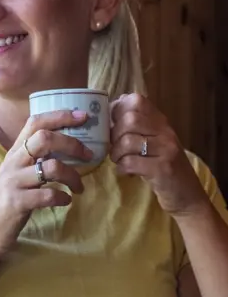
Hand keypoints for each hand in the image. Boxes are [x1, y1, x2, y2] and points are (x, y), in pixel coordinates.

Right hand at [0, 109, 92, 260]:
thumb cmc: (7, 202)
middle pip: (44, 138)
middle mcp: (12, 162)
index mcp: (14, 152)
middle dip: (72, 143)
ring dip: (73, 176)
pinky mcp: (17, 202)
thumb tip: (67, 148)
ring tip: (79, 187)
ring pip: (51, 167)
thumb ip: (35, 160)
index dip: (59, 116)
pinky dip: (63, 198)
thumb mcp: (17, 174)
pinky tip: (65, 201)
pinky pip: (48, 195)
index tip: (82, 116)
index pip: (34, 122)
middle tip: (87, 155)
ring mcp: (13, 182)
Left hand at [110, 93, 205, 216]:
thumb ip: (137, 126)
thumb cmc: (163, 166)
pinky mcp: (162, 169)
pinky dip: (122, 167)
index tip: (111, 123)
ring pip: (127, 141)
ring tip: (119, 160)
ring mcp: (166, 149)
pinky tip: (126, 171)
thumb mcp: (153, 141)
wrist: (187, 195)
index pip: (137, 100)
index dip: (117, 109)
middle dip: (113, 134)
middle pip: (130, 120)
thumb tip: (110, 110)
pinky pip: (130, 162)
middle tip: (114, 147)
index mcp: (160, 122)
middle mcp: (166, 132)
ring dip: (116, 153)